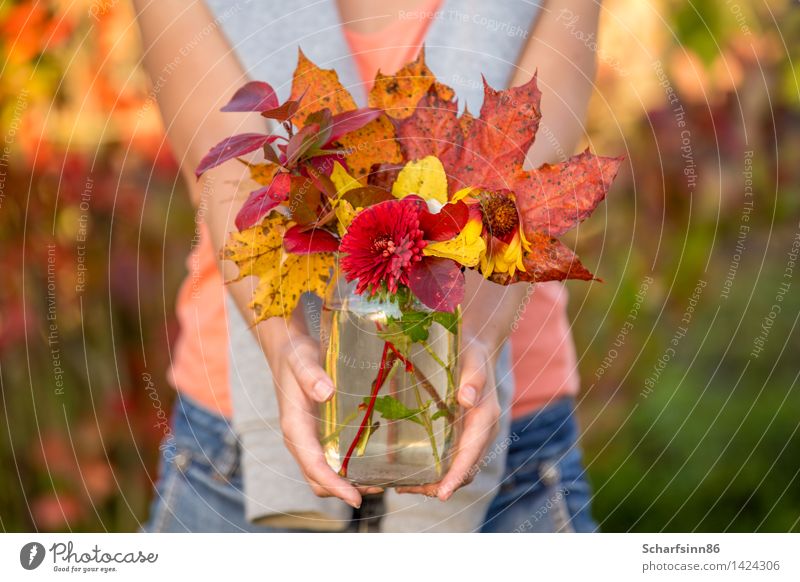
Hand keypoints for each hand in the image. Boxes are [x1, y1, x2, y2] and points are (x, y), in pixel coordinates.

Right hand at [263, 321, 383, 508]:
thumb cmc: (295, 356)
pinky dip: (347, 468)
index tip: (355, 498)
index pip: (313, 466)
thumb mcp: (302, 360)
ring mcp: (308, 439)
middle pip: (318, 479)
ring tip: (379, 480)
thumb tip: (326, 393)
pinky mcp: (317, 434)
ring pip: (324, 473)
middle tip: (377, 488)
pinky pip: (330, 460)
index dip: (334, 485)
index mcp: (294, 427)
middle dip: (344, 490)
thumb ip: (311, 375)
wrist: (287, 351)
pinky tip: (371, 461)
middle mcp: (299, 440)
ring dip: (348, 481)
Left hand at [396, 339, 500, 500]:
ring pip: (457, 470)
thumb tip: (467, 398)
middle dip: (440, 486)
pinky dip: (434, 471)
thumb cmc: (473, 354)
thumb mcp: (473, 361)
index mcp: (485, 419)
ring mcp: (472, 436)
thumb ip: (472, 379)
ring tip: (403, 487)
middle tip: (408, 491)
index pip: (471, 455)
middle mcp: (482, 434)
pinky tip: (410, 473)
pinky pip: (451, 460)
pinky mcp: (462, 435)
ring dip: (434, 482)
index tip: (442, 494)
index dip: (456, 476)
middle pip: (464, 471)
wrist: (477, 350)